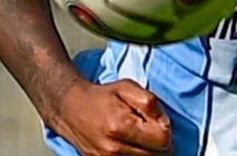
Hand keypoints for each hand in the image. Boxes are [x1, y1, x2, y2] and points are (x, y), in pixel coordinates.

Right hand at [47, 78, 172, 155]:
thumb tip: (165, 124)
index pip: (162, 140)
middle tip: (148, 130)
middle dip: (158, 142)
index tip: (156, 122)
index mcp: (120, 127)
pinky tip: (132, 145)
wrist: (71, 109)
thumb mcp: (127, 87)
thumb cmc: (102, 97)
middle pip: (157, 155)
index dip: (165, 129)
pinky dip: (138, 155)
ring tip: (139, 137)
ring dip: (149, 151)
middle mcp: (113, 149)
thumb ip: (150, 103)